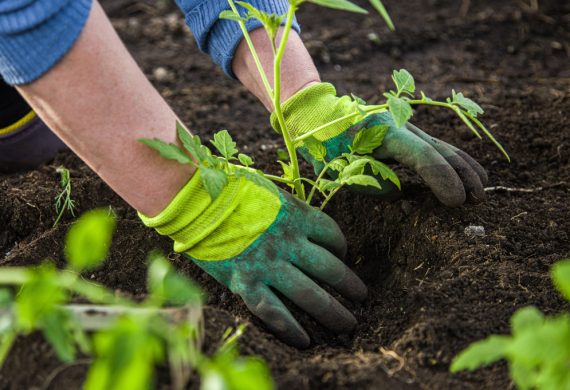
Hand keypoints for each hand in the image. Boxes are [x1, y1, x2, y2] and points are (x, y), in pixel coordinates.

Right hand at [140, 168, 366, 347]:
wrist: (194, 199)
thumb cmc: (228, 188)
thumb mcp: (267, 191)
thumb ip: (286, 208)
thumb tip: (298, 219)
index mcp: (296, 215)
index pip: (332, 235)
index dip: (342, 248)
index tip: (342, 256)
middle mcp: (288, 242)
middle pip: (330, 268)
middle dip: (350, 285)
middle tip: (362, 297)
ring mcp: (268, 264)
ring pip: (310, 294)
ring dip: (333, 311)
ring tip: (348, 324)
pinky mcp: (246, 282)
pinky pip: (275, 311)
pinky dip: (292, 329)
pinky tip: (306, 341)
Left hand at [271, 83, 487, 206]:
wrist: (318, 114)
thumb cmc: (323, 143)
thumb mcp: (338, 167)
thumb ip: (369, 182)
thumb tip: (399, 192)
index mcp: (383, 132)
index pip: (422, 157)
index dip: (442, 179)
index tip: (456, 202)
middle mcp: (400, 125)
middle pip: (440, 149)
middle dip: (462, 174)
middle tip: (477, 199)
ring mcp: (405, 126)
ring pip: (442, 146)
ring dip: (464, 167)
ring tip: (482, 188)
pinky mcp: (405, 132)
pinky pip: (434, 147)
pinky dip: (452, 160)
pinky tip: (468, 172)